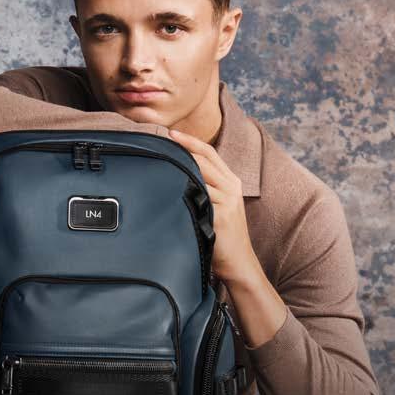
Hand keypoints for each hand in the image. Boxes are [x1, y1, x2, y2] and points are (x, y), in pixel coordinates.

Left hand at [168, 127, 255, 284]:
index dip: (190, 140)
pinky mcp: (221, 214)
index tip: (170, 133)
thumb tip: (176, 173)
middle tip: (158, 139)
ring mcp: (227, 200)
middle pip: (204, 157)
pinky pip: (199, 195)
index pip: (209, 152)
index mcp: (231, 181)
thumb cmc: (222, 235)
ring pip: (199, 173)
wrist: (238, 262)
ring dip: (177, 165)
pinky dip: (183, 188)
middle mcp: (231, 186)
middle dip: (181, 146)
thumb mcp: (217, 205)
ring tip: (156, 158)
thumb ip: (205, 188)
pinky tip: (165, 185)